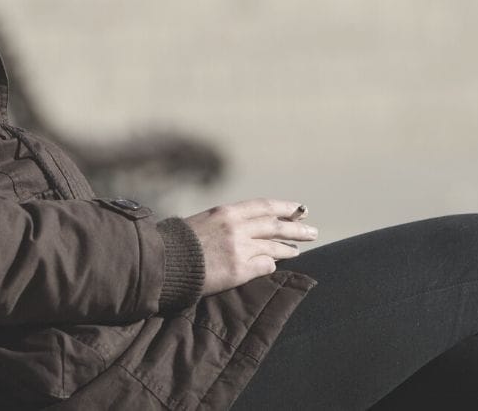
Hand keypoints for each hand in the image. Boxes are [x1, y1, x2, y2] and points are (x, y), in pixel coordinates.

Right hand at [182, 198, 318, 294]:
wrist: (165, 262)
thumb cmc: (180, 242)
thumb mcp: (205, 221)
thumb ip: (228, 222)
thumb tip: (249, 226)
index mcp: (227, 212)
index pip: (264, 206)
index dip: (285, 207)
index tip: (299, 209)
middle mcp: (236, 227)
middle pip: (275, 225)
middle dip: (296, 228)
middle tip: (312, 231)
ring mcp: (239, 249)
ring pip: (273, 246)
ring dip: (289, 248)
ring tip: (298, 249)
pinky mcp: (238, 270)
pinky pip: (264, 265)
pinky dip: (271, 263)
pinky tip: (277, 264)